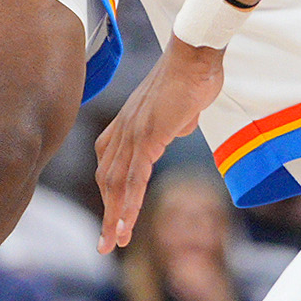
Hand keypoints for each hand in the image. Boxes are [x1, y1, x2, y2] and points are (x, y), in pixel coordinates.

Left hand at [95, 41, 226, 249]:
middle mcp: (122, 131)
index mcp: (125, 126)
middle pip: (108, 182)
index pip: (110, 169)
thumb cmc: (191, 77)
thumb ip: (173, 123)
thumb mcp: (179, 110)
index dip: (110, 197)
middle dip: (107, 215)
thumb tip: (178, 129)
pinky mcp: (148, 135)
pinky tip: (128, 222)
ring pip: (119, 185)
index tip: (112, 221)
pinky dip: (129, 202)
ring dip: (116, 216)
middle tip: (106, 244)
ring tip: (116, 242)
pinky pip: (135, 176)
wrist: (195, 56)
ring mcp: (133, 133)